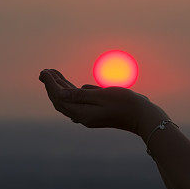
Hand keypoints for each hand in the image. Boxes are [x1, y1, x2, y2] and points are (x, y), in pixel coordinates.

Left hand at [38, 68, 156, 133]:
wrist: (144, 117)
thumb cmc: (126, 104)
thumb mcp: (102, 95)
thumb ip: (80, 94)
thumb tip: (59, 93)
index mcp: (82, 114)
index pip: (60, 98)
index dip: (50, 84)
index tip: (45, 71)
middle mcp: (84, 117)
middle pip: (62, 101)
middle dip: (52, 85)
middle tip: (45, 71)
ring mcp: (91, 116)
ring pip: (70, 101)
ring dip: (61, 87)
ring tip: (54, 74)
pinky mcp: (98, 113)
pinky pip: (81, 102)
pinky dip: (74, 91)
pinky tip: (71, 85)